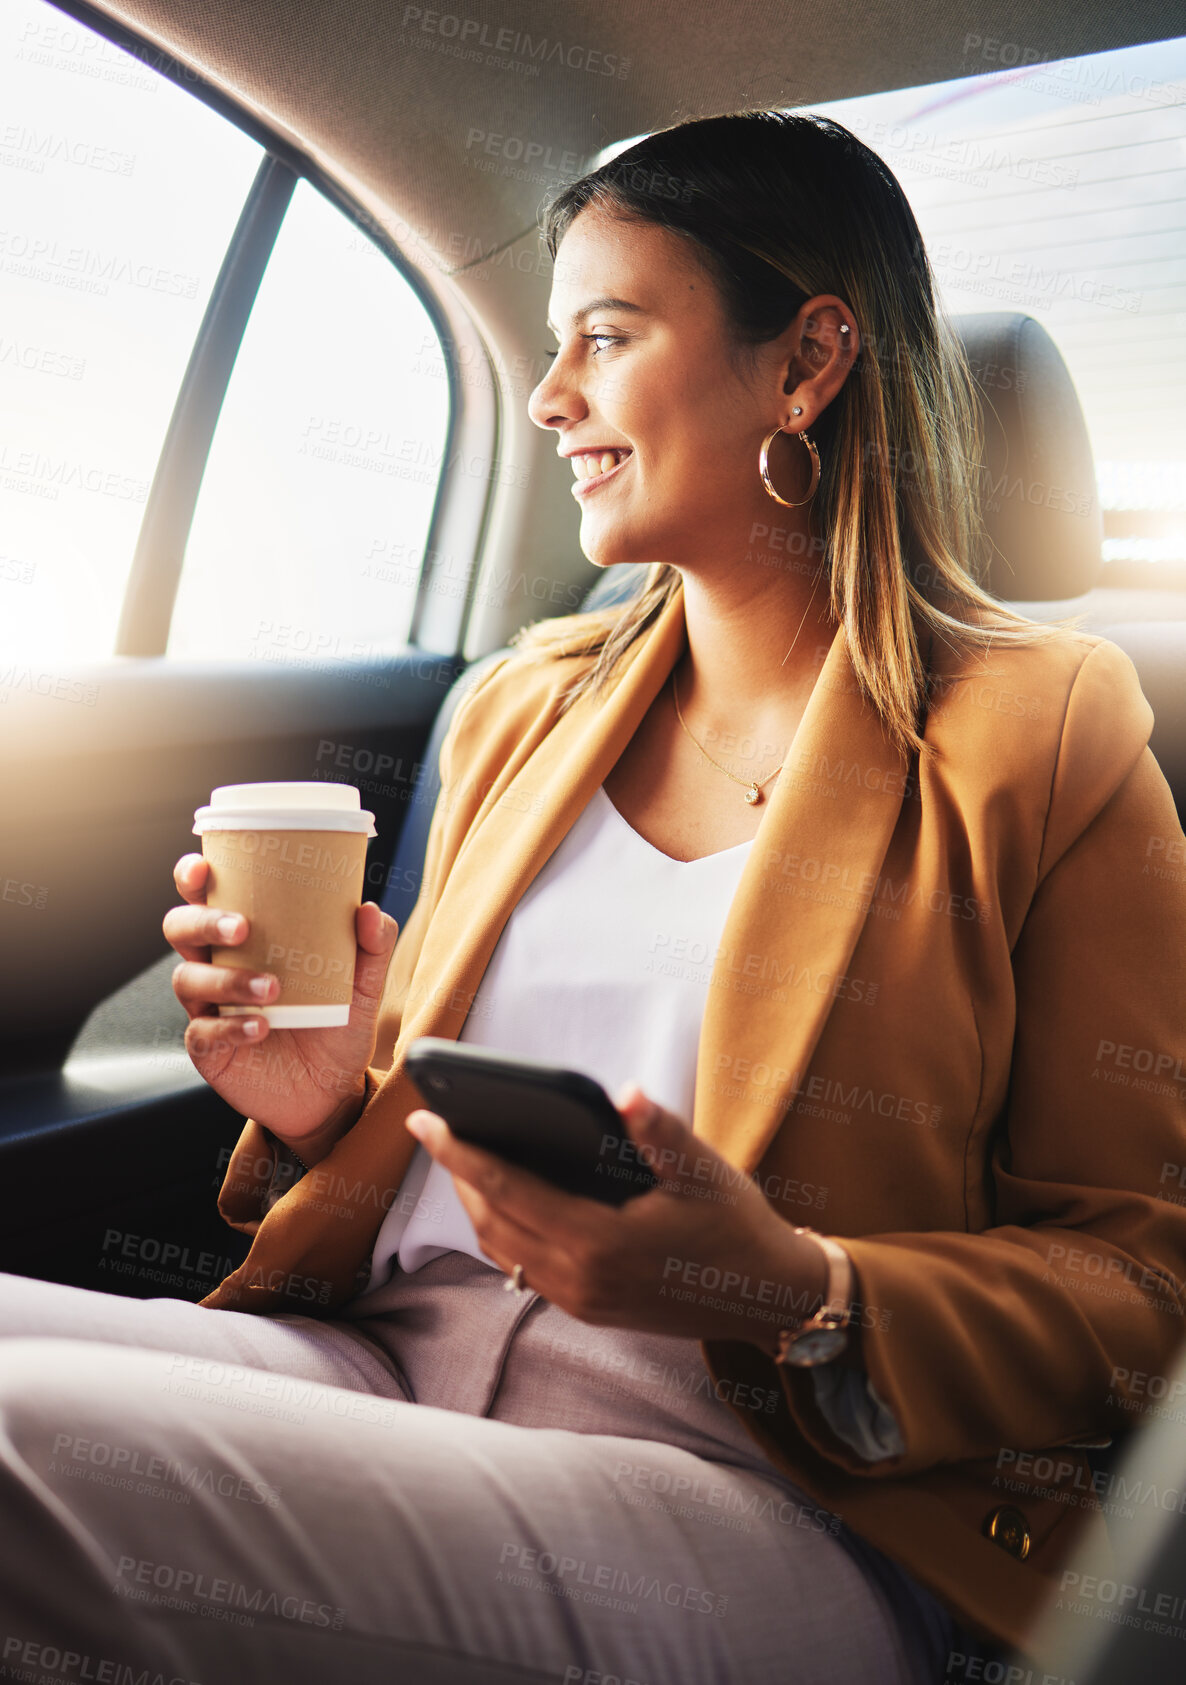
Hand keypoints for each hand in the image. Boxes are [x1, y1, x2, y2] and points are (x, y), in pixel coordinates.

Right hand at [163, 852, 398, 1155]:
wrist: (332, 1091)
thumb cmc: (337, 1024)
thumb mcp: (364, 984)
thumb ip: (372, 946)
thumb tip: (369, 910)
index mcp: (247, 939)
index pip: (207, 897)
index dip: (194, 879)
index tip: (204, 866)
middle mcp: (220, 966)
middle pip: (182, 930)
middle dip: (203, 921)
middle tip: (242, 927)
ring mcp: (209, 1008)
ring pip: (189, 979)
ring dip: (228, 980)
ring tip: (272, 990)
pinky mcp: (209, 1048)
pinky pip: (203, 1032)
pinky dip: (231, 1026)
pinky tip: (260, 1027)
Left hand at [405, 1081, 827, 1349]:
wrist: (767, 1297)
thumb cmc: (737, 1224)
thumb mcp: (706, 1170)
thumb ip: (660, 1132)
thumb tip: (626, 1093)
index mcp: (600, 1241)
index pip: (507, 1190)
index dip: (459, 1152)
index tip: (424, 1118)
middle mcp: (580, 1278)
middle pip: (491, 1220)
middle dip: (457, 1172)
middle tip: (436, 1125)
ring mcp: (580, 1300)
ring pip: (501, 1247)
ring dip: (476, 1203)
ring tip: (463, 1155)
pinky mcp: (586, 1309)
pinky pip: (522, 1266)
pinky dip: (502, 1229)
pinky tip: (505, 1197)